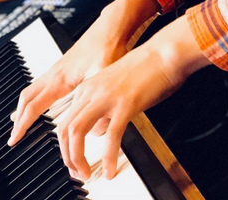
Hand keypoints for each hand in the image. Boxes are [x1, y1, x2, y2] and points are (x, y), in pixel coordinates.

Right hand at [8, 5, 128, 147]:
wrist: (110, 29)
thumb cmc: (107, 47)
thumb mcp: (103, 78)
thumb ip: (97, 103)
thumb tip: (96, 129)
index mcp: (60, 79)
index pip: (33, 105)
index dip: (23, 124)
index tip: (15, 138)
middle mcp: (54, 74)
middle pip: (26, 97)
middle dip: (18, 117)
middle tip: (14, 135)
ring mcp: (58, 70)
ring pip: (32, 90)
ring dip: (24, 107)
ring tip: (20, 121)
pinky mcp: (64, 69)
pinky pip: (41, 85)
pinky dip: (34, 98)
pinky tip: (41, 102)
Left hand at [56, 15, 210, 181]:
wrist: (162, 53)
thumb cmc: (144, 70)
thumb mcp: (115, 89)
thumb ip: (102, 109)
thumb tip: (98, 133)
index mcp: (88, 87)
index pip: (66, 120)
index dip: (66, 145)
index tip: (74, 161)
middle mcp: (91, 91)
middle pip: (65, 128)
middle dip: (67, 156)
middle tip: (78, 173)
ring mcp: (106, 97)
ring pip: (77, 131)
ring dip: (78, 157)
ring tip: (87, 174)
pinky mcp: (124, 104)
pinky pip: (110, 136)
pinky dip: (107, 157)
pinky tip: (110, 170)